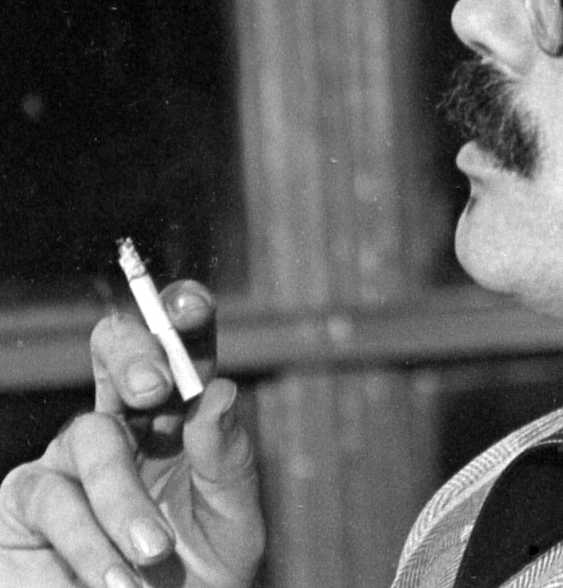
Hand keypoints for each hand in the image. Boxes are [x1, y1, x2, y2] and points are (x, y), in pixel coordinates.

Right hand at [0, 282, 263, 587]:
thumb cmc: (200, 582)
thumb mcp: (233, 525)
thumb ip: (228, 462)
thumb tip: (219, 394)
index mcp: (181, 415)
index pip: (182, 348)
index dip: (182, 314)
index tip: (191, 305)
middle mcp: (124, 422)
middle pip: (117, 351)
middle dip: (135, 354)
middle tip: (156, 386)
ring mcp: (70, 458)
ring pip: (91, 437)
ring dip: (124, 500)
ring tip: (153, 557)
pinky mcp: (25, 503)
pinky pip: (51, 498)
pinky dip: (87, 542)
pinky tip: (112, 582)